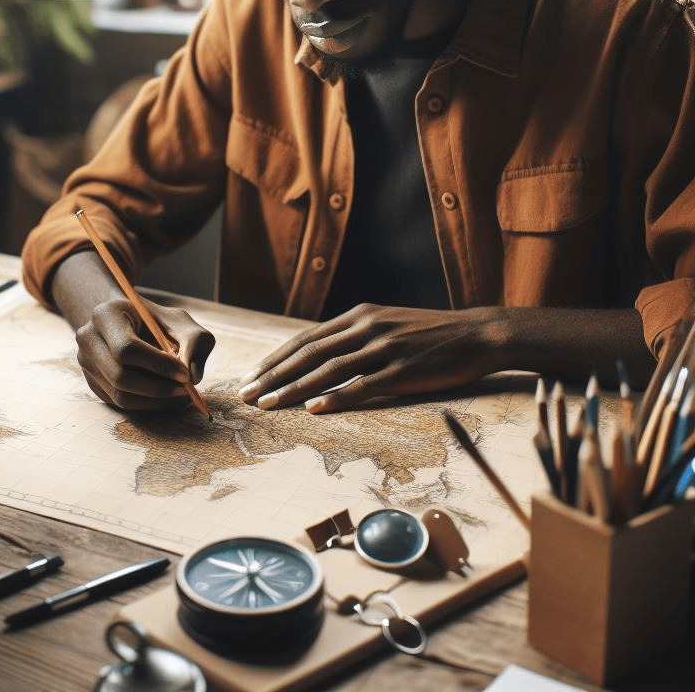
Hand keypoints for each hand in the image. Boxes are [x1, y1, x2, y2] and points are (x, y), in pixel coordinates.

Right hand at [76, 295, 215, 411]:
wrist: (130, 324)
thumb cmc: (157, 322)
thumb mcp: (180, 322)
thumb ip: (194, 342)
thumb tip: (193, 375)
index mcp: (105, 315)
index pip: (127, 348)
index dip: (158, 365)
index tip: (186, 374)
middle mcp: (88, 339)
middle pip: (120, 376)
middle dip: (158, 387)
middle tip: (187, 390)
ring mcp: (86, 363)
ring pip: (120, 395)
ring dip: (155, 400)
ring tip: (182, 395)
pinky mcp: (93, 383)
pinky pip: (120, 403)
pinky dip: (148, 405)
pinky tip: (168, 397)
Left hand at [237, 304, 504, 412]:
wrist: (477, 334)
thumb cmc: (429, 333)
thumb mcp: (386, 322)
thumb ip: (354, 335)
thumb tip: (320, 355)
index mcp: (359, 315)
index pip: (306, 339)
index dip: (276, 359)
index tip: (252, 377)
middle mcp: (366, 327)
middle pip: (309, 354)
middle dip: (274, 375)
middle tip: (248, 394)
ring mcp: (384, 347)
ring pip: (329, 370)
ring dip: (294, 389)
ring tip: (269, 405)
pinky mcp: (404, 370)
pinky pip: (364, 385)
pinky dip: (336, 397)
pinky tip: (314, 409)